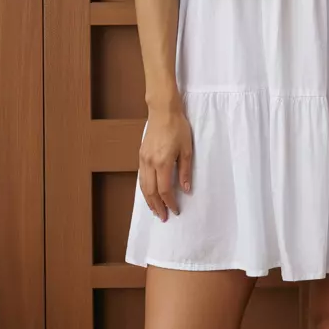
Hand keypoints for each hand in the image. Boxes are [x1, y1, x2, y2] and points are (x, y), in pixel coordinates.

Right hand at [139, 101, 193, 220]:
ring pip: (143, 186)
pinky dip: (144, 189)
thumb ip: (185, 171)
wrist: (163, 111)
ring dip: (148, 200)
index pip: (164, 190)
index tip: (175, 210)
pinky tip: (149, 194)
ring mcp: (143, 159)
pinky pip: (141, 177)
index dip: (169, 202)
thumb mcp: (187, 150)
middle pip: (151, 192)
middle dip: (157, 206)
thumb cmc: (178, 128)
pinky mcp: (141, 155)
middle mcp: (150, 163)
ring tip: (155, 210)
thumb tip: (186, 190)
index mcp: (163, 162)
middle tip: (163, 217)